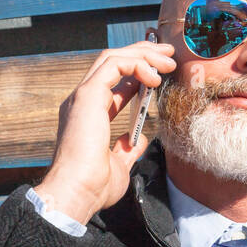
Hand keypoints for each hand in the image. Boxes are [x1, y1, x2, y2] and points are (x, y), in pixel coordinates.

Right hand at [33, 39, 176, 224]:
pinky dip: (137, 64)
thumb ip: (126, 149)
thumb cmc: (94, 186)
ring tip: (168, 61)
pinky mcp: (88, 94)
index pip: (112, 83)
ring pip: (112, 57)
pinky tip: (154, 77)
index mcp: (87, 115)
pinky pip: (114, 64)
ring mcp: (83, 96)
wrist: (77, 192)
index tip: (160, 72)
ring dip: (143, 55)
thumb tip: (138, 141)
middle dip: (142, 54)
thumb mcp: (118, 165)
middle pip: (112, 63)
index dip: (136, 72)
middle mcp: (82, 101)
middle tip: (168, 54)